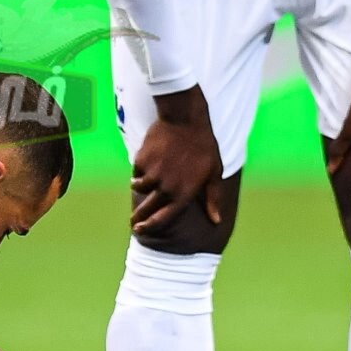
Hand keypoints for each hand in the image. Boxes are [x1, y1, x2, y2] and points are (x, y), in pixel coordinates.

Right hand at [129, 86, 223, 235]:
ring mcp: (152, 174)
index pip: (163, 219)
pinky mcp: (141, 161)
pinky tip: (150, 158)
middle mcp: (166, 188)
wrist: (184, 119)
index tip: (140, 231)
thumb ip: (212, 199)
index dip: (150, 227)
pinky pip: (137, 170)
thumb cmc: (204, 146)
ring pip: (139, 187)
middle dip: (138, 217)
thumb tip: (217, 220)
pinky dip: (140, 168)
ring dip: (140, 185)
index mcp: (184, 194)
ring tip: (145, 179)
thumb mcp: (214, 173)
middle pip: (146, 209)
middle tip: (134, 221)